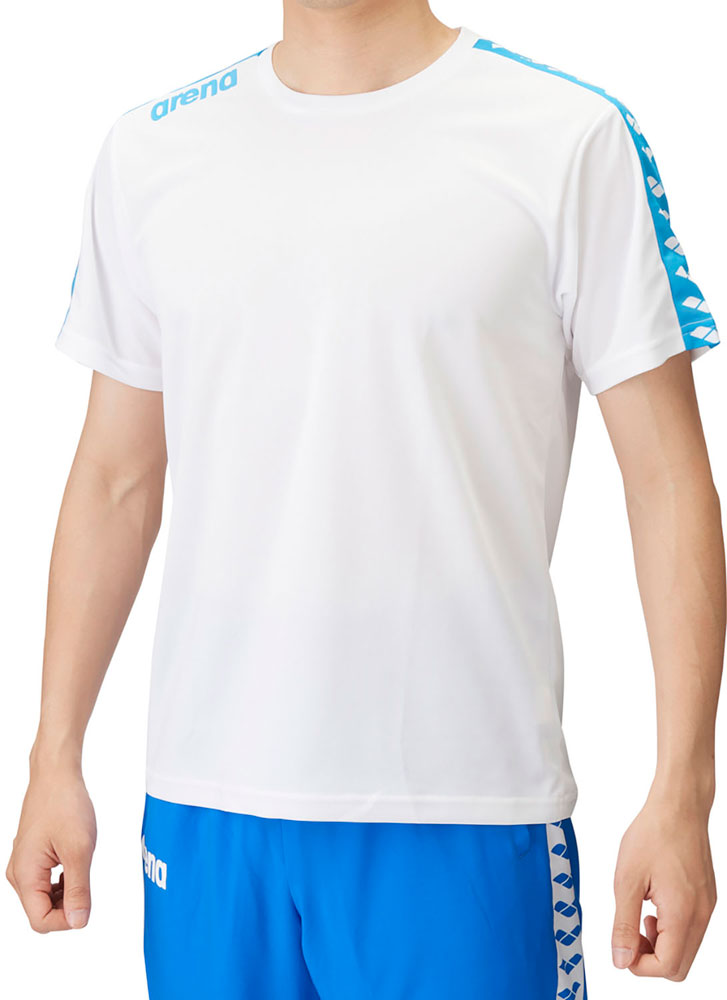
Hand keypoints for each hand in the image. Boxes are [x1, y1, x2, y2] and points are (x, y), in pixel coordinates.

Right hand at [6, 756, 96, 932]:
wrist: (56, 774)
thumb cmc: (65, 804)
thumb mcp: (79, 850)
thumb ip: (78, 889)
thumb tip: (78, 923)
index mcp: (25, 875)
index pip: (41, 921)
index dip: (67, 920)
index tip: (87, 903)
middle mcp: (19, 874)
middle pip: (42, 912)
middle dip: (68, 905)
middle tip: (88, 880)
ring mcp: (24, 865)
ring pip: (45, 898)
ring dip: (67, 892)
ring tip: (82, 867)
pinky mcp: (32, 856)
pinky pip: (46, 882)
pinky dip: (63, 880)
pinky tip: (75, 864)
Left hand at [612, 793, 716, 979]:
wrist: (679, 806)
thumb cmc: (653, 834)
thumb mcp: (627, 879)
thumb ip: (623, 924)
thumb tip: (621, 960)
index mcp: (683, 913)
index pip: (668, 967)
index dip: (640, 965)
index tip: (622, 945)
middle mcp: (702, 915)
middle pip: (679, 966)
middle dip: (651, 959)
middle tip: (630, 932)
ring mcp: (707, 907)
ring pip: (686, 949)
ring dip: (660, 944)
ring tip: (641, 914)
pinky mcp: (707, 898)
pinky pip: (691, 930)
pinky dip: (671, 929)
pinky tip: (654, 904)